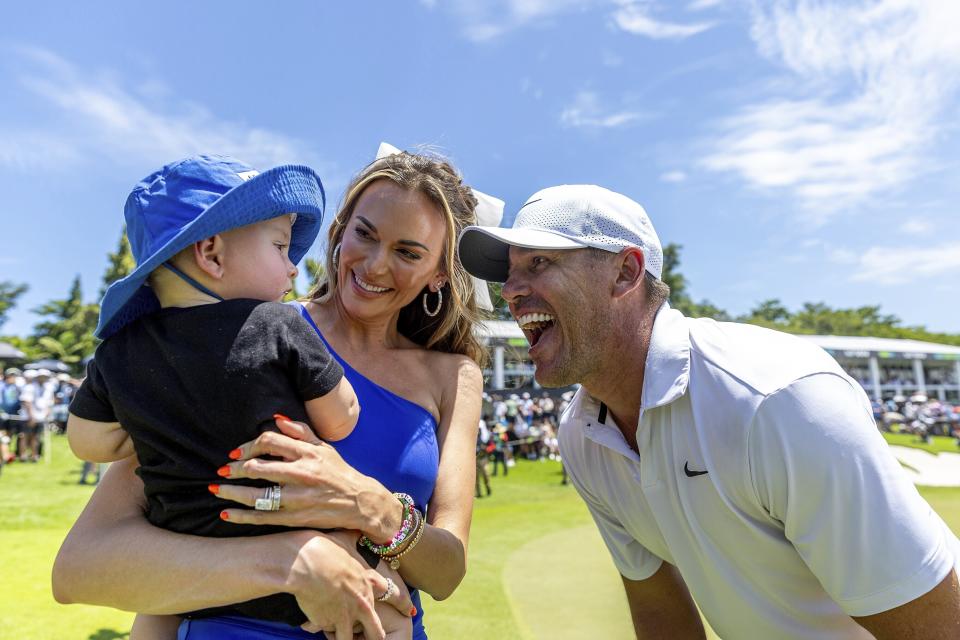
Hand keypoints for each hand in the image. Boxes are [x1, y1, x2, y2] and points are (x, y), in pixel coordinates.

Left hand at [213, 417, 402, 540]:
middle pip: (259, 467)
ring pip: (257, 494)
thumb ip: (301, 431)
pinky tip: (225, 514)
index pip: (270, 441)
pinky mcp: (295, 518)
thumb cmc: (339, 472)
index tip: (236, 453)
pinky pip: (262, 517)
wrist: (360, 502)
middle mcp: (302, 474)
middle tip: (222, 471)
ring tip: (216, 489)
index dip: (248, 445)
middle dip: (236, 469)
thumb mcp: (324, 447)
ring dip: (232, 492)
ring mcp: (298, 498)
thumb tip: (276, 418)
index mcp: (308, 453)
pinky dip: (241, 516)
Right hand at [298, 530, 414, 637]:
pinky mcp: (328, 622)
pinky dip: (317, 627)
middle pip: (376, 632)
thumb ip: (354, 540)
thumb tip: (359, 529)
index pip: (393, 595)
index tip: (409, 612)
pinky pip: (323, 630)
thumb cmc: (324, 548)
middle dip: (375, 638)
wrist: (306, 562)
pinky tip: (310, 622)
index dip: (402, 604)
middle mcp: (362, 602)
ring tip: (336, 635)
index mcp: (368, 582)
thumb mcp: (345, 540)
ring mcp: (345, 615)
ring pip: (348, 639)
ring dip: (342, 636)